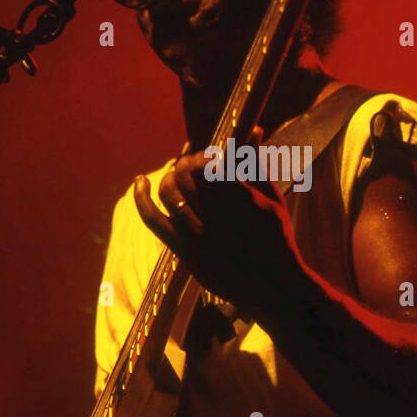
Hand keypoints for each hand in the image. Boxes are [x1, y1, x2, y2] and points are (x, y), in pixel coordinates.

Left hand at [133, 128, 304, 317]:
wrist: (272, 287)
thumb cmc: (276, 238)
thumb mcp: (273, 199)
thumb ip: (257, 165)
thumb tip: (253, 129)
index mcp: (241, 199)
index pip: (212, 162)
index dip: (210, 154)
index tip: (214, 154)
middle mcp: (216, 216)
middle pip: (187, 173)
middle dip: (190, 162)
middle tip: (197, 162)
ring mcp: (197, 235)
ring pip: (169, 191)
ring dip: (172, 175)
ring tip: (179, 172)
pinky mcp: (183, 250)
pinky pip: (153, 219)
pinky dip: (142, 197)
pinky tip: (140, 181)